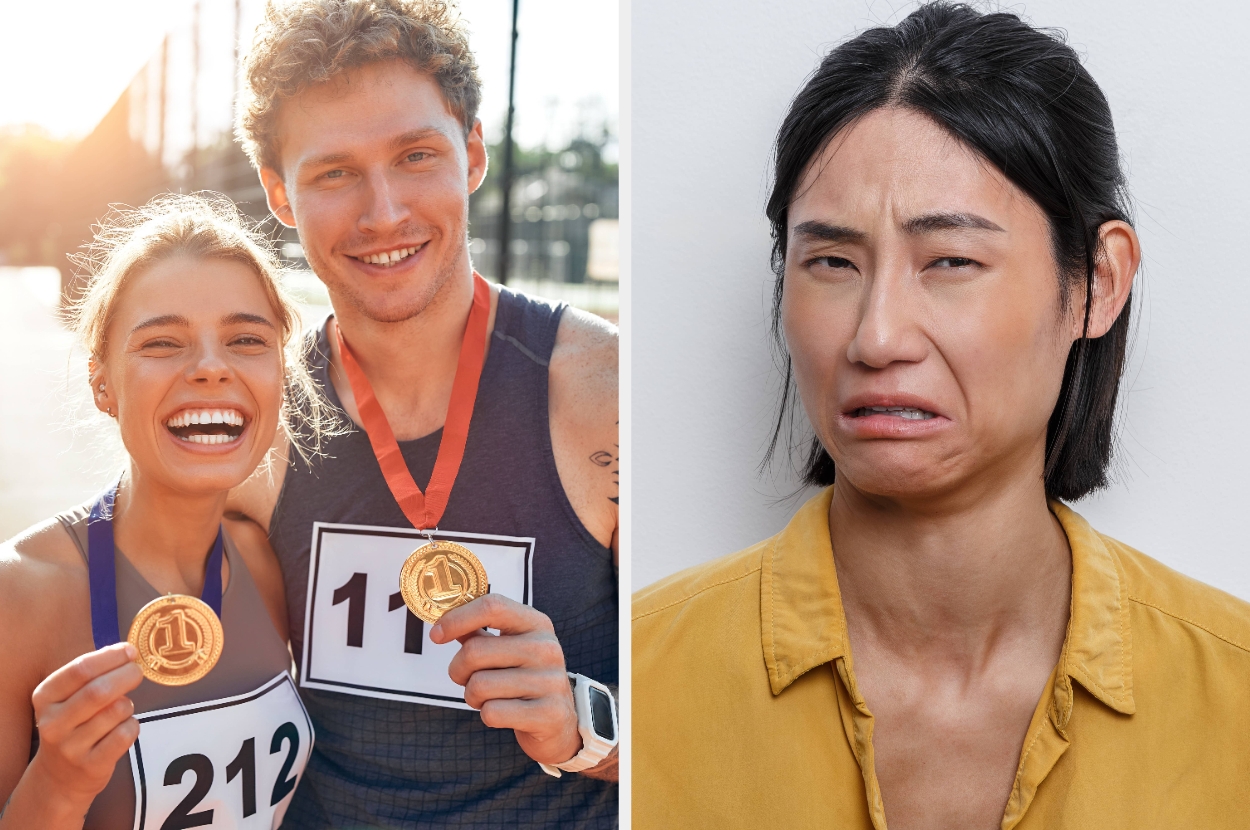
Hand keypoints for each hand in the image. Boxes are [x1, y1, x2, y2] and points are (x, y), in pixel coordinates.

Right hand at [28, 643, 142, 806]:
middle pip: (99, 690)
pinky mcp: (91, 765)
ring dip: (128, 704)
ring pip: (116, 711)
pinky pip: (125, 734)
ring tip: (122, 709)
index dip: (111, 657)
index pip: (80, 669)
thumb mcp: (69, 698)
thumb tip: (127, 651)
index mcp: (45, 698)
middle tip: (137, 672)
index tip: (130, 651)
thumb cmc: (73, 725)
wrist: (60, 776)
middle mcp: (53, 723)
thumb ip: (93, 675)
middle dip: (126, 675)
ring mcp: (70, 747)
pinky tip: (123, 727)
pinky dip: (132, 725)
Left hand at [430, 595, 581, 765]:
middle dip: (458, 670)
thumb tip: (442, 619)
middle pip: (475, 650)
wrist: (561, 721)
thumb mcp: (510, 647)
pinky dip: (488, 715)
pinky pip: (492, 713)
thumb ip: (479, 631)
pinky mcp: (548, 714)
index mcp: (536, 623)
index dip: (457, 619)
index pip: (492, 606)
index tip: (437, 635)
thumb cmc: (524, 678)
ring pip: (479, 685)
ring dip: (473, 696)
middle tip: (466, 678)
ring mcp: (550, 681)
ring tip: (490, 697)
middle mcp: (546, 648)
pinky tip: (505, 713)